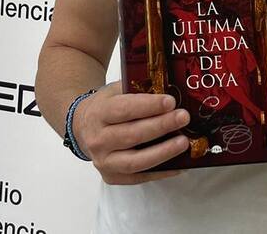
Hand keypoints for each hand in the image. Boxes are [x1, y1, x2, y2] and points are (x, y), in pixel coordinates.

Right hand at [73, 82, 190, 183]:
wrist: (83, 128)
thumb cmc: (106, 107)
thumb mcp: (116, 91)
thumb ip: (137, 89)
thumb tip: (170, 89)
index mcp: (99, 114)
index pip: (124, 110)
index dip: (149, 106)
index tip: (171, 102)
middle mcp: (98, 139)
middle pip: (132, 135)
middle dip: (161, 126)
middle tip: (183, 118)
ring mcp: (104, 161)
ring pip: (135, 161)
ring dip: (162, 152)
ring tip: (183, 142)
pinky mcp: (112, 177)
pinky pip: (139, 178)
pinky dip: (160, 172)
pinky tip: (178, 164)